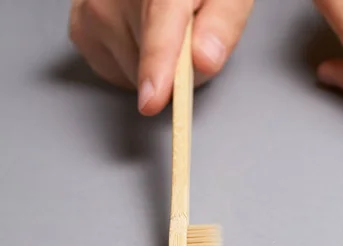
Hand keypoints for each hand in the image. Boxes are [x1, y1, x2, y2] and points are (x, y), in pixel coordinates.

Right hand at [69, 0, 253, 115]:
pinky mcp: (81, 28)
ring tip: (165, 33)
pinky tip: (141, 39)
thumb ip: (222, 25)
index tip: (153, 99)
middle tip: (190, 40)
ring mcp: (92, 9)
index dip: (156, 66)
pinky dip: (133, 68)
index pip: (157, 26)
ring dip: (154, 69)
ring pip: (131, 74)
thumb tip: (204, 60)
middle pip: (148, 61)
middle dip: (177, 68)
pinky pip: (114, 72)